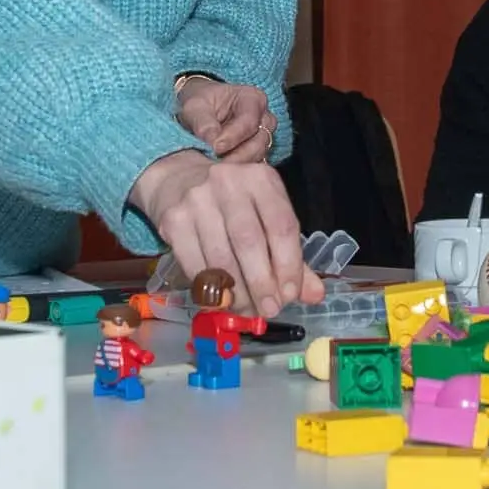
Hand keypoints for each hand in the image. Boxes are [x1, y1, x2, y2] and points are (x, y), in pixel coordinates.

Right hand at [127, 150, 322, 317]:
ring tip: (247, 309)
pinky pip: (194, 264)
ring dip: (236, 292)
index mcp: (261, 179)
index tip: (291, 294)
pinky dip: (210, 290)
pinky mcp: (173, 220)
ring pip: (221, 257)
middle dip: (262, 283)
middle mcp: (228, 183)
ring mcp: (197, 200)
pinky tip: (221, 301)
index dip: (289, 265)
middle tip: (269, 310)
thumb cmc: (232, 203)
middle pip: (249, 242)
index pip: (281, 225)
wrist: (176, 179)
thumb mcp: (265, 215)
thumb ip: (290, 254)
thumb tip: (315, 294)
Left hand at [175, 77, 277, 163]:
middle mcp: (264, 119)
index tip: (215, 147)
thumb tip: (212, 141)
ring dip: (237, 165)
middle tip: (215, 164)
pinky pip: (252, 166)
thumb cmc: (199, 104)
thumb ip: (202, 122)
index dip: (232, 137)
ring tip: (216, 169)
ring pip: (258, 157)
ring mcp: (263, 138)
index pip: (249, 121)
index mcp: (253, 99)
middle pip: (258, 142)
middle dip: (237, 155)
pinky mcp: (257, 155)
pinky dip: (237, 171)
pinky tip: (221, 172)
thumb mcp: (194, 107)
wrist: (198, 113)